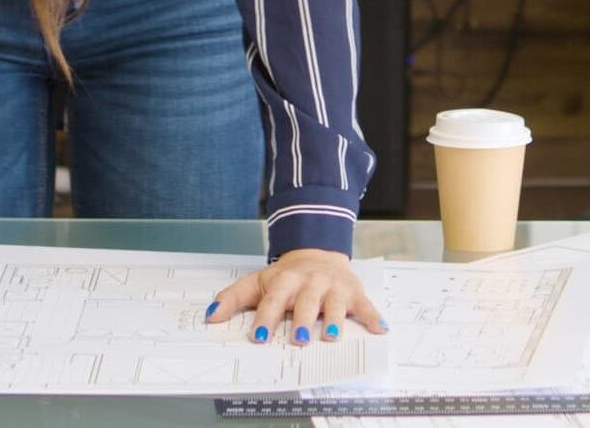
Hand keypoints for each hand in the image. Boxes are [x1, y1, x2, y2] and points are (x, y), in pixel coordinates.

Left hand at [205, 248, 385, 343]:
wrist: (317, 252)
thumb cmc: (286, 276)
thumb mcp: (258, 282)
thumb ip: (234, 299)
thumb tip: (210, 317)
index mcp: (286, 280)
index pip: (274, 299)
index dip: (265, 317)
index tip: (257, 336)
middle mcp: (311, 281)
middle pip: (306, 301)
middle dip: (303, 319)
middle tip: (298, 338)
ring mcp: (333, 286)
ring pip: (334, 302)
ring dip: (333, 318)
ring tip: (330, 336)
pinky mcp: (353, 291)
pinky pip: (364, 305)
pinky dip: (372, 316)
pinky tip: (379, 329)